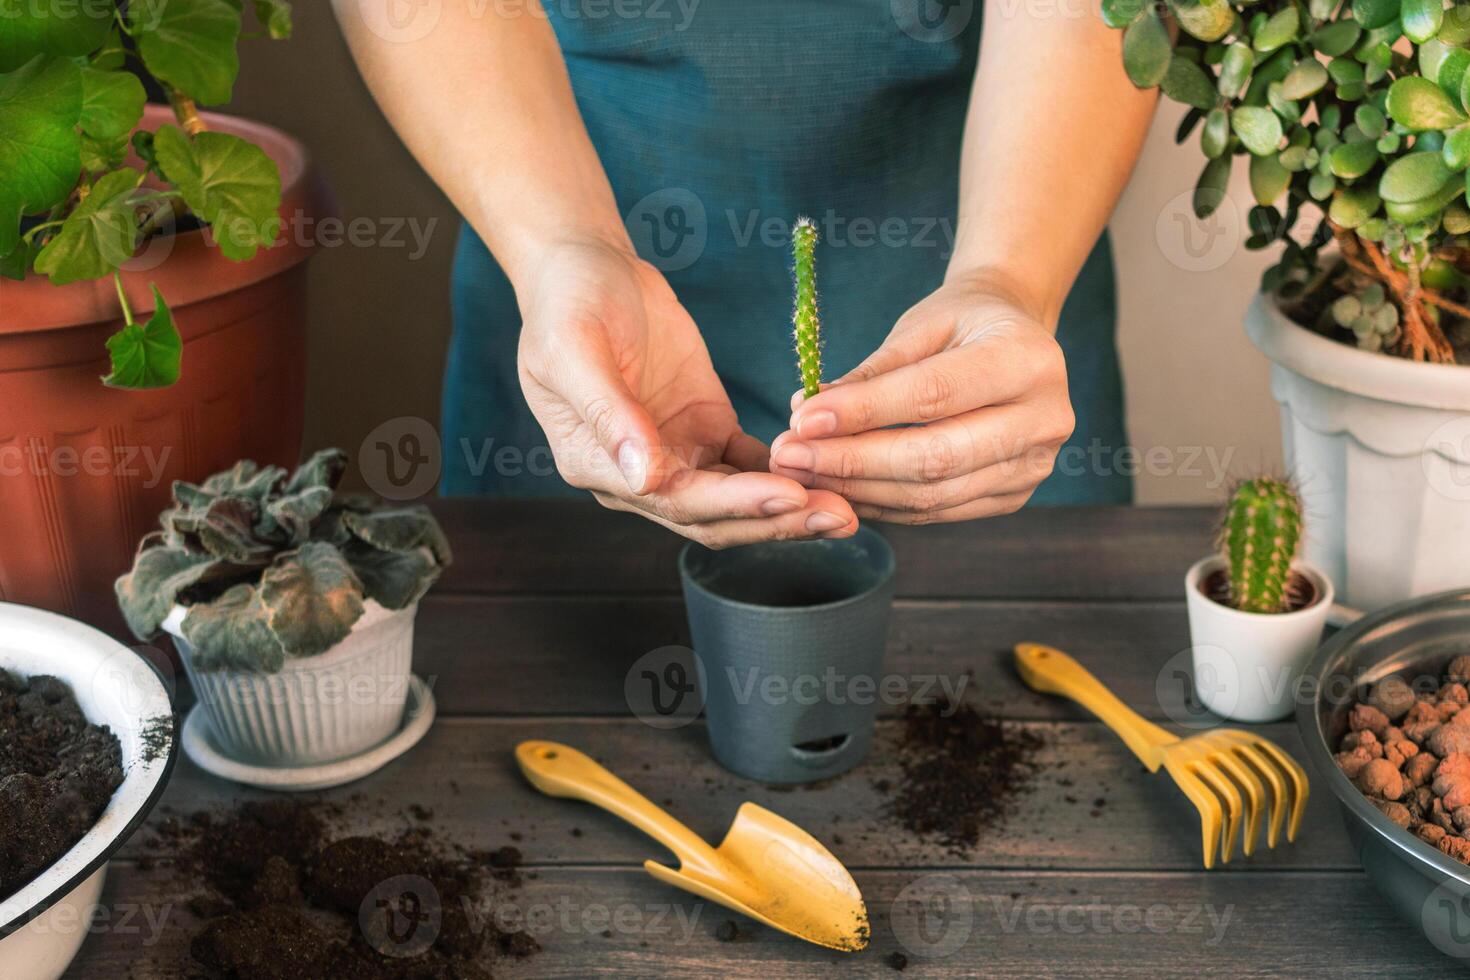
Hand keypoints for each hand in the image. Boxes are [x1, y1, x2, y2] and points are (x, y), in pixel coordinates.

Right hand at [517, 239, 858, 545]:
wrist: (587, 267)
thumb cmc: (567, 303)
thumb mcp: (575, 350)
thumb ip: (608, 415)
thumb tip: (644, 480)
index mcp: (597, 465)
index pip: (675, 501)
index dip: (734, 504)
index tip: (790, 495)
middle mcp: (638, 476)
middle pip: (715, 515)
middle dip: (777, 520)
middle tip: (840, 516)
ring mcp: (676, 455)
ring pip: (739, 499)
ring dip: (790, 506)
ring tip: (847, 507)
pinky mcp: (707, 431)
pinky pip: (751, 465)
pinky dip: (787, 473)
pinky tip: (830, 475)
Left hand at [769, 273, 1074, 523]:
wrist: (1015, 338)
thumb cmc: (962, 323)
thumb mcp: (920, 325)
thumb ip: (871, 373)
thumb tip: (805, 416)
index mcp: (1027, 360)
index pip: (933, 395)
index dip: (864, 412)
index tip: (802, 420)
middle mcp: (1044, 419)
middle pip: (936, 456)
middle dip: (853, 462)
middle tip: (790, 458)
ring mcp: (1034, 466)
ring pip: (934, 495)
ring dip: (859, 490)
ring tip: (803, 475)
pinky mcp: (1015, 495)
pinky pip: (938, 511)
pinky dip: (883, 505)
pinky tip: (839, 490)